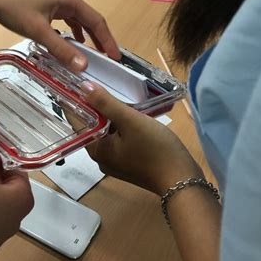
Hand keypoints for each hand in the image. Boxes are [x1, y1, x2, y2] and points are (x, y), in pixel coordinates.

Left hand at [0, 0, 120, 70]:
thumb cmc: (13, 9)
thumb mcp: (38, 31)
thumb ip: (61, 49)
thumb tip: (83, 66)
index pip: (97, 21)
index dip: (108, 40)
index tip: (116, 57)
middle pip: (90, 20)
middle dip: (100, 39)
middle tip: (109, 58)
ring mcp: (57, 1)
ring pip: (79, 21)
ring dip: (87, 37)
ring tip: (94, 54)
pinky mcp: (47, 6)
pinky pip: (68, 21)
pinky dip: (73, 33)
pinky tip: (72, 43)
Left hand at [80, 83, 201, 194]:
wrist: (182, 180)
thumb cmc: (156, 150)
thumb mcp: (131, 121)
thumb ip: (107, 103)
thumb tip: (83, 86)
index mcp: (96, 149)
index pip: (78, 121)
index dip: (78, 100)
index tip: (80, 80)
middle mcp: (102, 157)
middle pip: (94, 125)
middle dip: (98, 105)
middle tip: (103, 81)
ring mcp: (116, 161)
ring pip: (108, 130)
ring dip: (113, 114)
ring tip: (120, 92)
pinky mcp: (130, 161)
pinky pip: (120, 137)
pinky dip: (124, 124)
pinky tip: (134, 111)